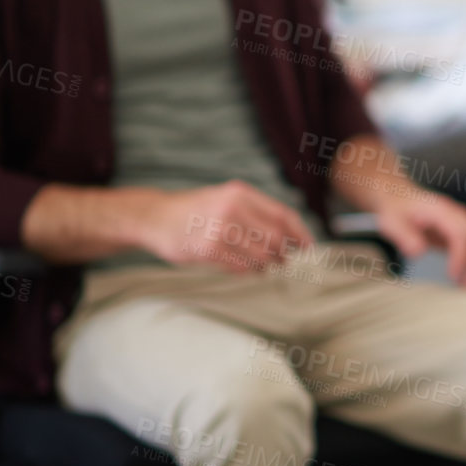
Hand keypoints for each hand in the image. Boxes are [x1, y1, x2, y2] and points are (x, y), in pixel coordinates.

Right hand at [141, 180, 314, 273]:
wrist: (155, 216)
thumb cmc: (195, 210)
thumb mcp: (226, 198)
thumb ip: (254, 211)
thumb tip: (288, 234)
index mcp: (241, 193)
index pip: (283, 215)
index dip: (300, 233)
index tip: (310, 247)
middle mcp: (233, 207)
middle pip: (276, 237)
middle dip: (284, 253)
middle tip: (284, 261)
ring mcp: (220, 228)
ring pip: (260, 255)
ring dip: (267, 265)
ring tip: (264, 267)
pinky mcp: (208, 249)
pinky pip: (240, 266)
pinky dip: (248, 271)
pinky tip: (247, 270)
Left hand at [372, 190, 465, 288]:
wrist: (399, 196)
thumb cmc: (397, 209)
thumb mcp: (392, 221)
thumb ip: (404, 236)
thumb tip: (418, 251)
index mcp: (442, 211)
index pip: (460, 234)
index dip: (460, 256)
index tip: (453, 276)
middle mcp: (457, 215)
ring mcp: (462, 222)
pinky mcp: (462, 231)